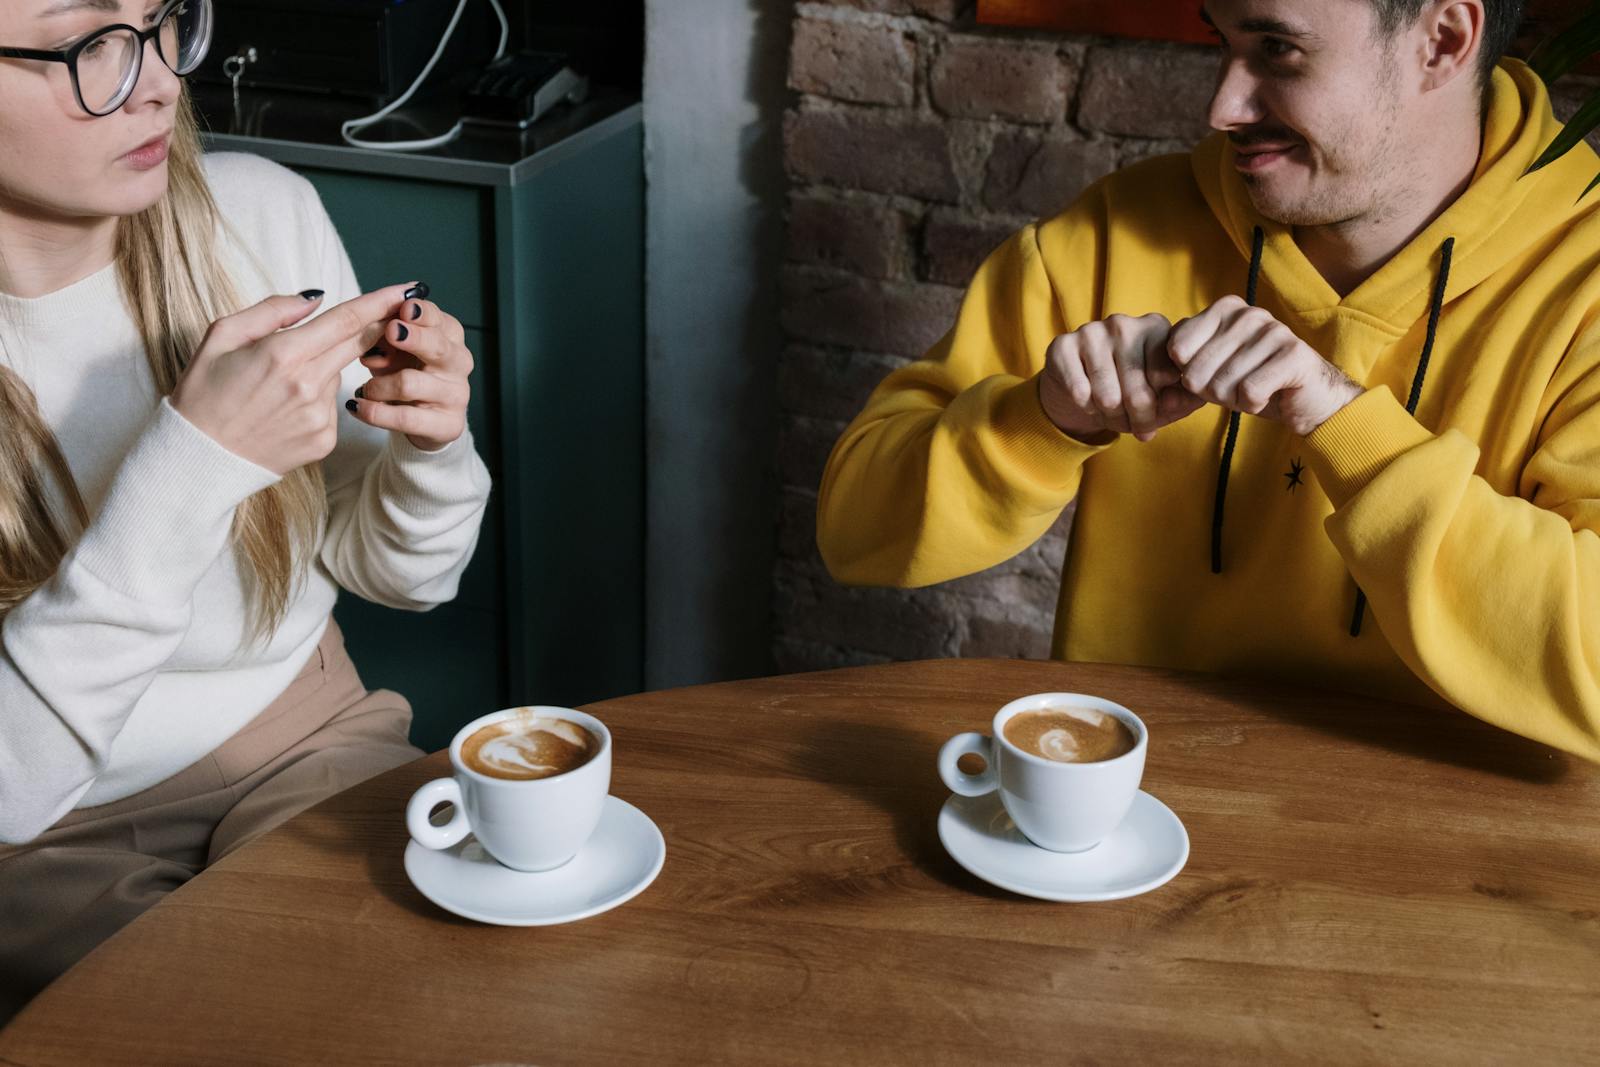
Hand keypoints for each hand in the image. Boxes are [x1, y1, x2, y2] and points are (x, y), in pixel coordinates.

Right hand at [170, 286, 407, 474]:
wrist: (201, 456)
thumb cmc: (204, 392)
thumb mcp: (222, 336)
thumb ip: (273, 311)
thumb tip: (315, 297)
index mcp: (283, 354)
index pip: (346, 320)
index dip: (380, 302)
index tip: (408, 288)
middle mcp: (309, 385)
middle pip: (357, 344)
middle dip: (375, 327)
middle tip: (388, 312)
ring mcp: (321, 416)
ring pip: (338, 375)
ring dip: (323, 368)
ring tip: (279, 384)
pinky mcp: (325, 440)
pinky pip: (332, 406)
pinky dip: (316, 399)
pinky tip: (285, 410)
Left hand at [349, 285, 473, 451]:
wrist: (420, 419)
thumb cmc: (404, 372)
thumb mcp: (392, 349)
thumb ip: (384, 336)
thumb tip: (373, 328)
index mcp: (448, 335)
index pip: (438, 319)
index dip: (421, 313)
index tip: (404, 308)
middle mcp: (459, 362)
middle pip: (438, 346)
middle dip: (414, 337)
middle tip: (392, 333)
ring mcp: (457, 394)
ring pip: (411, 383)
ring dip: (378, 385)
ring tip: (365, 389)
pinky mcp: (448, 424)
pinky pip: (406, 417)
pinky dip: (376, 412)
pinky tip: (358, 407)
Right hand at [1038, 312, 1204, 442]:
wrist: (1081, 388)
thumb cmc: (1131, 390)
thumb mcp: (1163, 396)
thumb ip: (1182, 400)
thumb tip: (1175, 403)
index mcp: (1156, 327)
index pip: (1164, 377)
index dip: (1161, 408)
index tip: (1156, 414)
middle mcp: (1123, 324)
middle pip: (1137, 391)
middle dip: (1137, 420)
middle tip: (1135, 426)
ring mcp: (1091, 331)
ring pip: (1108, 397)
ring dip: (1111, 417)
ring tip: (1112, 414)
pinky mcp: (1063, 346)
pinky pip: (1080, 393)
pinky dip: (1086, 408)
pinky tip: (1089, 402)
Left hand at [1166, 296, 1361, 435]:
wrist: (1307, 398)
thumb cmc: (1252, 381)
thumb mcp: (1212, 373)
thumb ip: (1182, 375)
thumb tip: (1161, 397)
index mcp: (1225, 308)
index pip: (1177, 348)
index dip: (1187, 375)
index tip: (1210, 376)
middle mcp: (1248, 313)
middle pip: (1196, 370)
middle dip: (1210, 392)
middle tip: (1234, 389)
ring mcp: (1273, 330)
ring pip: (1221, 384)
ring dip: (1233, 400)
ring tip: (1252, 390)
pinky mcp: (1293, 354)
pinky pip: (1249, 392)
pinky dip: (1252, 404)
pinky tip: (1267, 396)